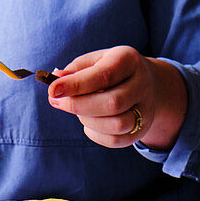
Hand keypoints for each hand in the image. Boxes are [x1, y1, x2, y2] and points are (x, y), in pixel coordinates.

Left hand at [47, 46, 186, 149]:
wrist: (147, 84)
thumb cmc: (112, 70)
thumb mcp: (95, 60)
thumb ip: (75, 69)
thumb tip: (55, 78)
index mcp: (128, 60)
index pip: (104, 75)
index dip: (76, 84)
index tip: (52, 90)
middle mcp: (142, 84)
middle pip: (112, 103)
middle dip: (79, 105)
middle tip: (57, 102)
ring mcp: (145, 109)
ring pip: (117, 124)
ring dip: (88, 120)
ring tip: (79, 111)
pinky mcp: (141, 129)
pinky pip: (116, 140)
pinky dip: (95, 134)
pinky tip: (89, 122)